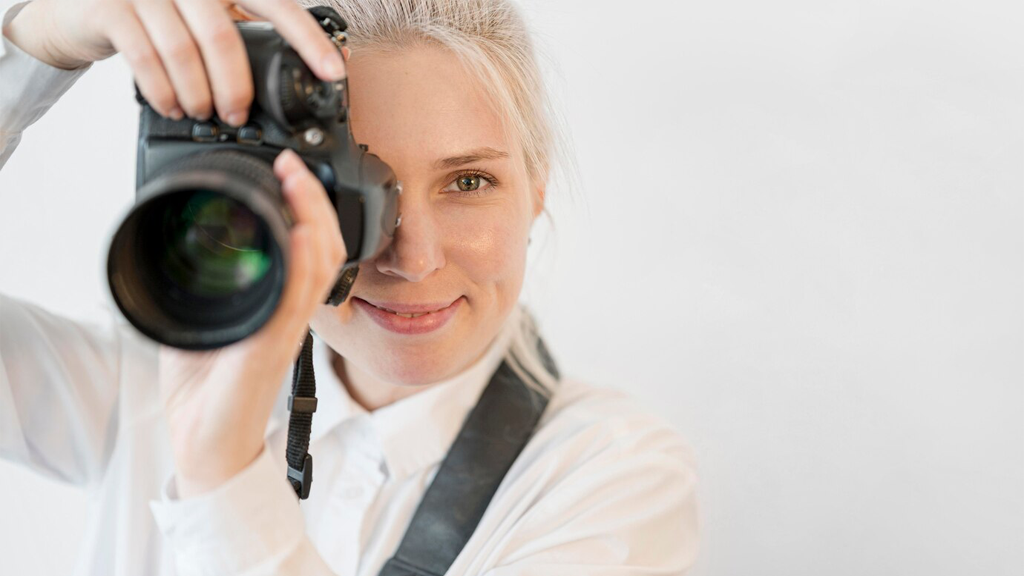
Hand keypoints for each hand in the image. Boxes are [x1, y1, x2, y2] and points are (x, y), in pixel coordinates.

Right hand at [2, 0, 346, 125]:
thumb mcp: (207, 14)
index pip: (274, 4)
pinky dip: (163, 92)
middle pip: (223, 38)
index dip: (306, 38)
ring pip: (184, 52)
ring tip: (201, 112)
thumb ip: (249, 32)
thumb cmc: (157, 13)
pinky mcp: (113, 8)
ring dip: (197, 95)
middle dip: (235, 87)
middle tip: (237, 114)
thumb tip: (319, 60)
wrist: (83, 6)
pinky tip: (171, 107)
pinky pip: (146, 58)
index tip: (332, 71)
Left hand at [158, 148, 347, 497]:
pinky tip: (300, 240)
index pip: (311, 247)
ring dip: (313, 220)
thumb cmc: (206, 393)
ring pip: (319, 267)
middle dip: (315, 200)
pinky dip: (301, 267)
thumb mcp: (199, 322)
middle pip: (326, 248)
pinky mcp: (268, 350)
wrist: (203, 446)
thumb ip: (202, 287)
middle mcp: (289, 315)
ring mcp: (283, 331)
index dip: (309, 205)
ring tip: (300, 185)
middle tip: (295, 167)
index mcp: (277, 305)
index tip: (288, 169)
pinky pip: (295, 303)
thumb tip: (180, 248)